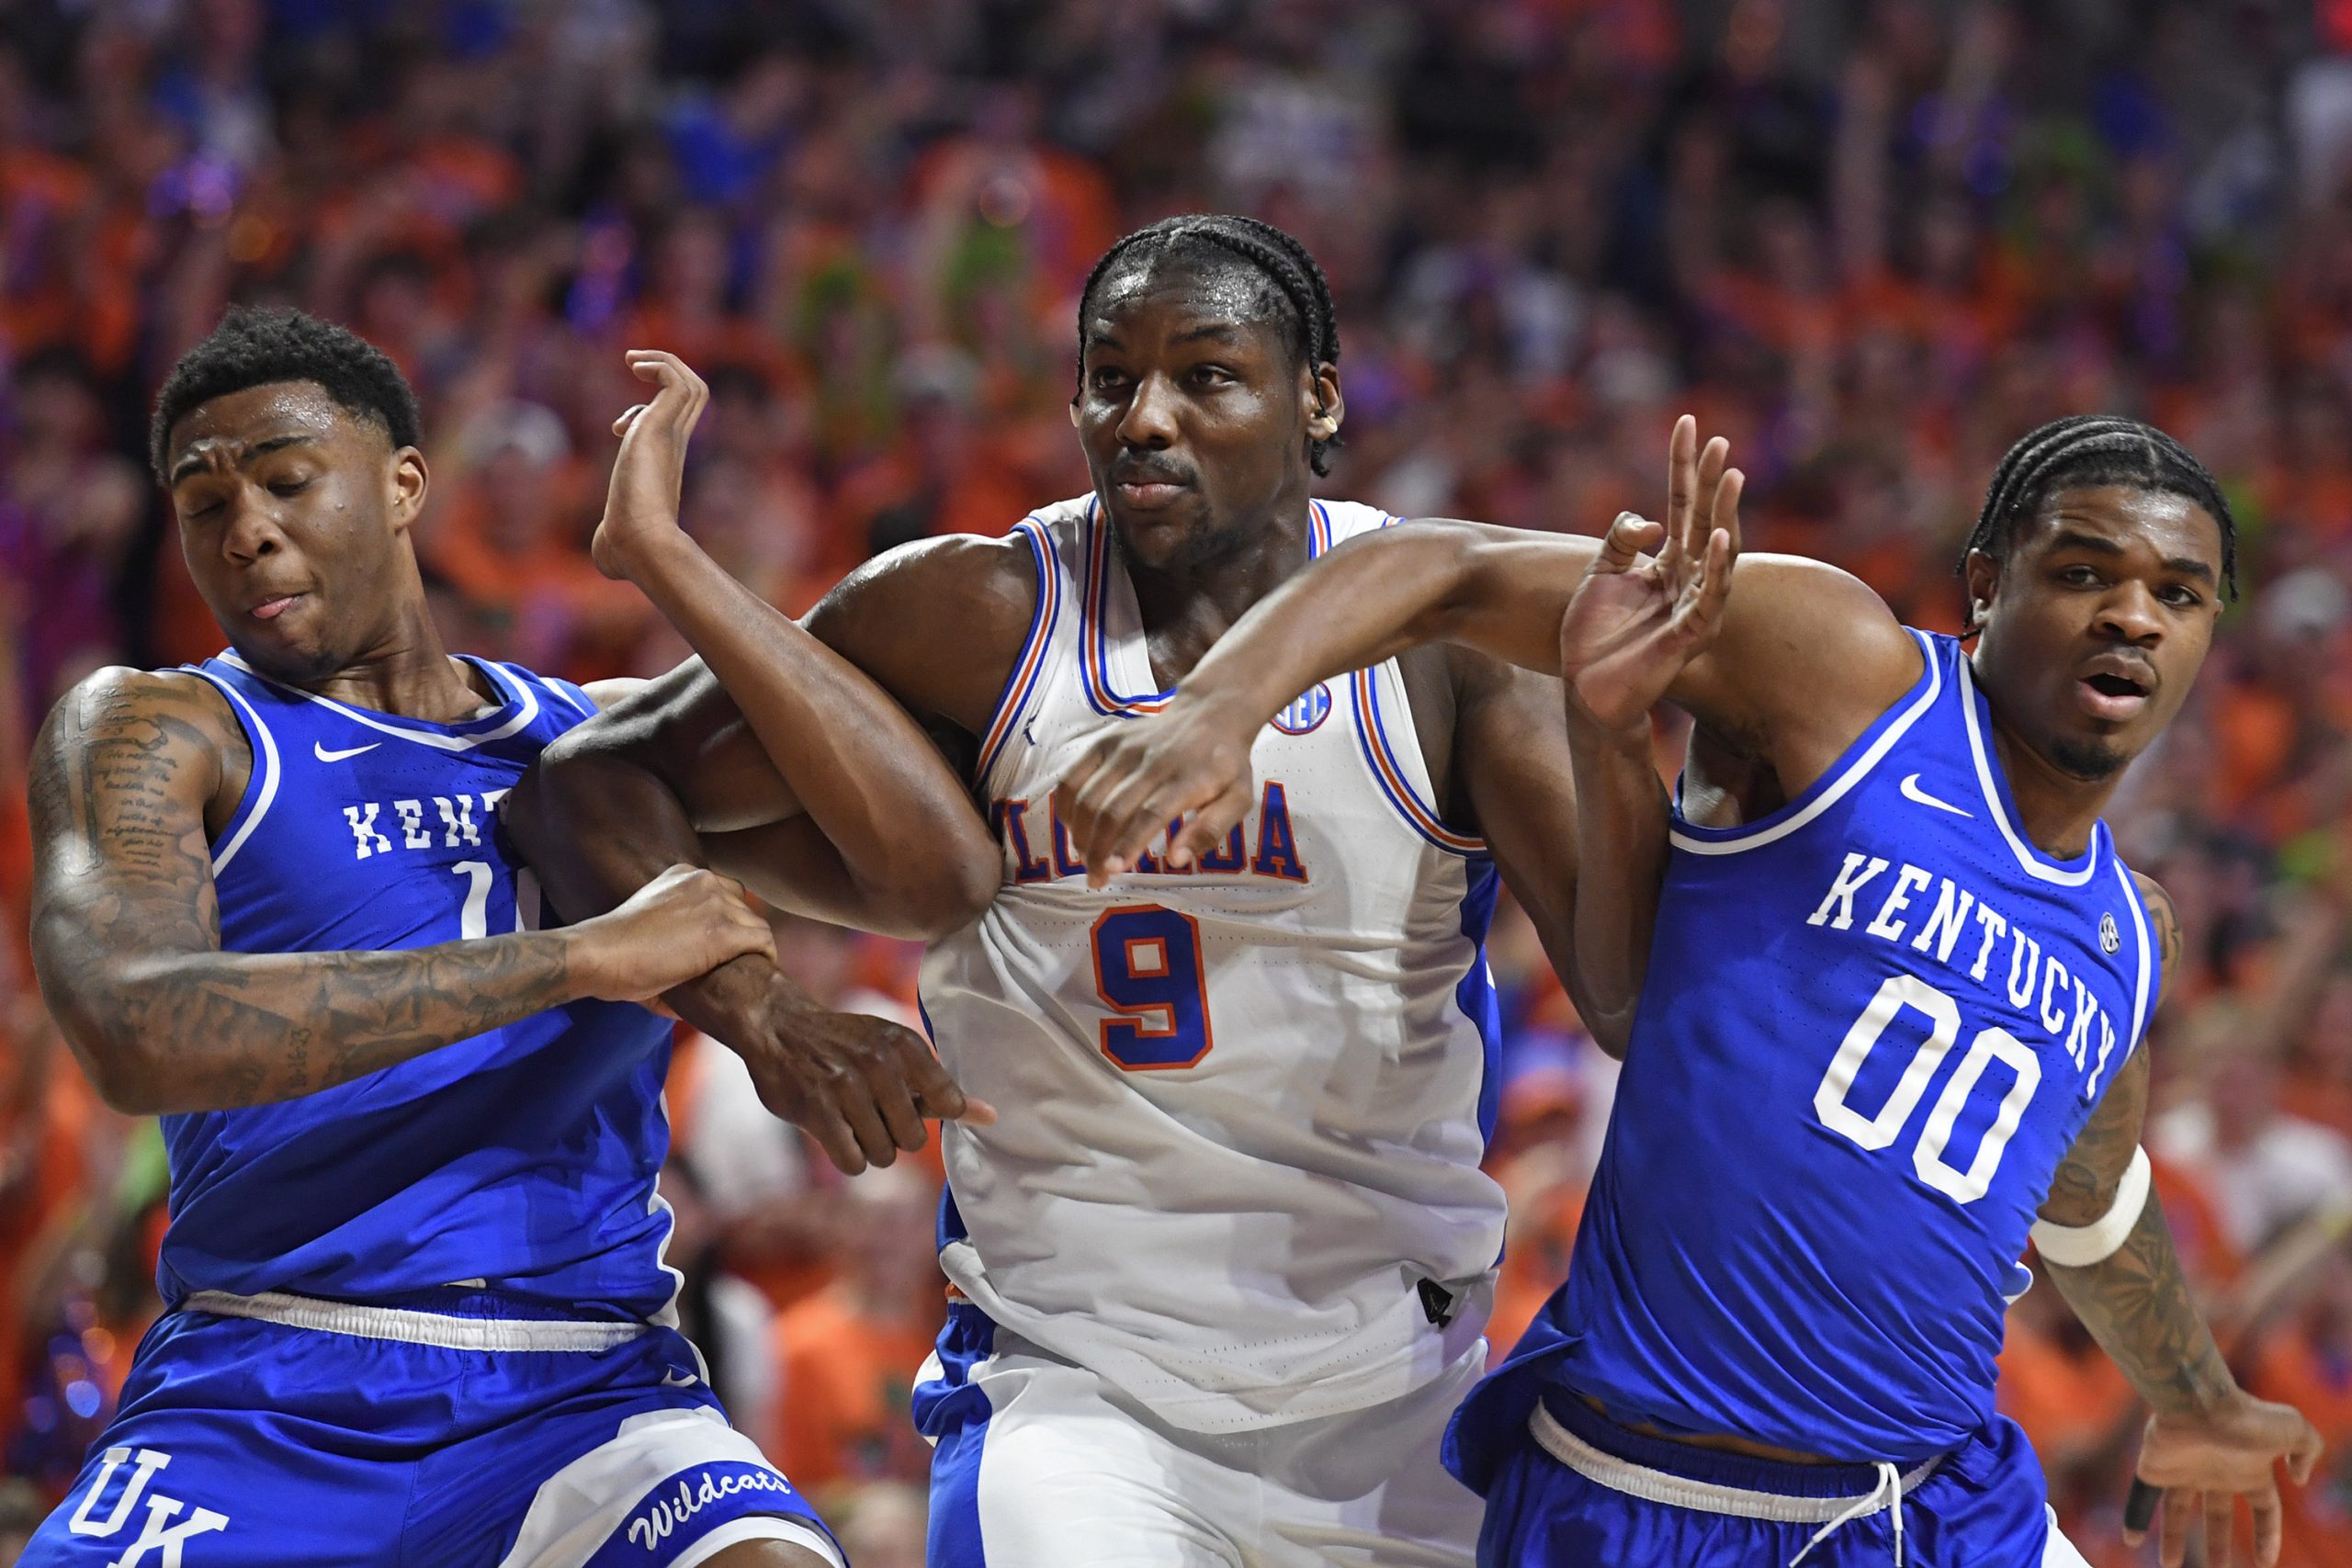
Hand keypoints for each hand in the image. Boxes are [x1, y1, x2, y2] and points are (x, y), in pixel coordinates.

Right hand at [569, 864, 775, 1001]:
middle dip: (742, 932)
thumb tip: (682, 970)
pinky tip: (759, 969)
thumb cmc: (612, 951)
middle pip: (743, 906)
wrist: (600, 955)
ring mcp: (715, 904)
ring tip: (746, 970)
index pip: (724, 890)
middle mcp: (703, 881)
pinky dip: (765, 955)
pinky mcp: (723, 932)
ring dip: (752, 947)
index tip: (723, 943)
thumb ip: (672, 933)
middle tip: (737, 960)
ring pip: (755, 923)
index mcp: (683, 875)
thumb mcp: (647, 924)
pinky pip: (762, 939)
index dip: (728, 918)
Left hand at [591, 350, 708, 581]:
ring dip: (665, 362)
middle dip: (667, 374)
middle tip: (635, 366)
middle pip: (692, 396)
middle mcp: (676, 447)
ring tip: (633, 359)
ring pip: (690, 383)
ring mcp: (672, 436)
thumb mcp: (615, 539)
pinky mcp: (661, 427)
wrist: (639, 546)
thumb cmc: (626, 551)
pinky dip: (659, 364)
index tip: (617, 427)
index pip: (673, 426)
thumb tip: (606, 560)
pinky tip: (634, 365)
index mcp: (667, 466)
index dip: (647, 413)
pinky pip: (674, 380)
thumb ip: (612, 539)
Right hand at [675, 957, 996, 1173]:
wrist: (780, 1027)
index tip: (906, 1104)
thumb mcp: (895, 1051)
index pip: (948, 1103)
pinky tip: (835, 1132)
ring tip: (850, 1120)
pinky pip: (853, 1162)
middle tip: (871, 1112)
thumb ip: (938, 1088)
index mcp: (905, 1045)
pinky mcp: (817, 1110)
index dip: (927, 1114)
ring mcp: (846, 1086)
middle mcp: (879, 1062)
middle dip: (894, 1135)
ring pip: (883, 1155)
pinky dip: (847, 1156)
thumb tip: (991, 1117)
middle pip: (914, 1139)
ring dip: (868, 1147)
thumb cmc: (847, 1045)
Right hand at [1056, 695, 1260, 888]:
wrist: (1210, 712)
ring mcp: (1123, 749)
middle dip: (1097, 850)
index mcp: (1185, 779)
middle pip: (1111, 810)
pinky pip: (1073, 776)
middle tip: (1095, 878)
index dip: (1126, 844)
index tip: (1111, 871)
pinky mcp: (1105, 741)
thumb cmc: (1225, 764)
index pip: (1148, 814)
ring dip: (1080, 833)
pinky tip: (1073, 827)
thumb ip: (1211, 830)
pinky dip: (1066, 806)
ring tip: (1085, 858)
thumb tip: (1176, 859)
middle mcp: (1150, 762)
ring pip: (1087, 795)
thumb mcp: (1238, 798)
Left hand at [1559, 415, 1739, 737]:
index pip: (1679, 505)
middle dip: (1710, 481)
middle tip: (1719, 440)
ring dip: (1724, 513)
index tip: (1687, 423)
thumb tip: (1647, 520)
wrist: (1588, 691)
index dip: (1682, 466)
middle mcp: (1687, 579)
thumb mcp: (1599, 574)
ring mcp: (1693, 606)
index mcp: (1666, 563)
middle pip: (1704, 521)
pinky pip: (1710, 596)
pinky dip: (1719, 567)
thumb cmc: (1594, 637)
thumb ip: (1619, 540)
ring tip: (1731, 475)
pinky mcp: (1691, 634)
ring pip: (1716, 552)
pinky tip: (1723, 537)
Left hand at [2127, 1393, 2323, 1567]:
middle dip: (2217, 1544)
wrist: (2198, 1401)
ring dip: (2173, 1538)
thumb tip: (2300, 1480)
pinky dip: (2135, 1516)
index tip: (2265, 1562)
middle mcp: (2214, 1472)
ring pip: (2176, 1512)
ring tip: (2169, 1565)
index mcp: (2248, 1469)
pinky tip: (2129, 1540)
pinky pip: (2141, 1496)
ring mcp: (2183, 1470)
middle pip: (2216, 1516)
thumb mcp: (2296, 1430)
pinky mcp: (2154, 1467)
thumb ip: (2308, 1452)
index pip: (2264, 1509)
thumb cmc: (2247, 1417)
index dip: (2267, 1535)